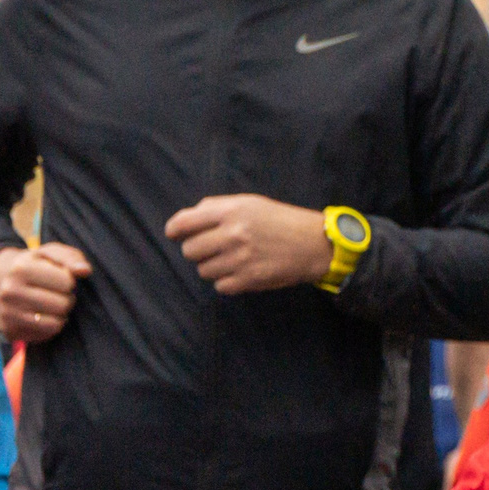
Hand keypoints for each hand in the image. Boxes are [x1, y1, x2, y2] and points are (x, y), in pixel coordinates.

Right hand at [0, 243, 91, 342]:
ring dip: (60, 314)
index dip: (69, 280)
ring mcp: (7, 314)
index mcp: (20, 269)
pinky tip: (42, 315)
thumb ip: (71, 257)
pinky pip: (46, 335)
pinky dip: (50, 326)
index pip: (67, 283)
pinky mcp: (9, 332)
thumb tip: (85, 271)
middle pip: (63, 305)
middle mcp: (9, 292)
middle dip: (66, 299)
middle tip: (57, 293)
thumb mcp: (50, 253)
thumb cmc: (33, 265)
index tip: (59, 278)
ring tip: (51, 304)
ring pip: (56, 324)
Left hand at [164, 195, 330, 294]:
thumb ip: (216, 207)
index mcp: (231, 211)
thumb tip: (186, 219)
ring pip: (203, 270)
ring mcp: (239, 259)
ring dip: (213, 267)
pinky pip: (220, 286)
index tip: (176, 234)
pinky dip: (227, 281)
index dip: (174, 230)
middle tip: (214, 248)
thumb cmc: (280, 220)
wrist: (313, 244)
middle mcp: (233, 234)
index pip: (184, 223)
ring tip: (232, 259)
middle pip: (189, 250)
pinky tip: (241, 271)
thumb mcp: (250, 202)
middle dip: (198, 250)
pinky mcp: (248, 280)